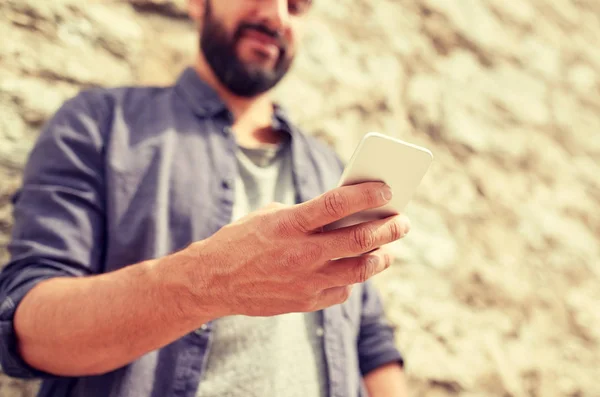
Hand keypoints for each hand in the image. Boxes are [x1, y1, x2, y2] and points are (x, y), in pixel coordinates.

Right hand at [186, 182, 409, 316]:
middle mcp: (301, 252)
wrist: (213, 280)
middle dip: (388, 228)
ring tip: (388, 249)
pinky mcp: (306, 302)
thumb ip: (308, 214)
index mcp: (290, 223)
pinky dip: (353, 278)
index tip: (387, 190)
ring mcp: (305, 281)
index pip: (338, 204)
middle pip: (359, 239)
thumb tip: (347, 214)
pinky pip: (342, 290)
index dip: (367, 195)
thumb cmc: (243, 239)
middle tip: (402, 222)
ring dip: (381, 257)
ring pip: (360, 270)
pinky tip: (354, 269)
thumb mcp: (271, 214)